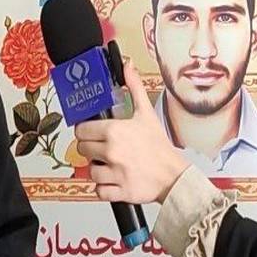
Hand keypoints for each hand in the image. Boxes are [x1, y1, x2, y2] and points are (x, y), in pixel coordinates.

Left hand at [75, 61, 188, 204]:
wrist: (174, 175)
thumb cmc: (159, 147)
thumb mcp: (146, 113)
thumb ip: (134, 88)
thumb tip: (128, 66)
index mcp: (115, 131)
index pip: (82, 130)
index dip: (86, 131)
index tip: (92, 133)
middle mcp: (112, 152)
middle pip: (82, 150)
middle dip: (91, 149)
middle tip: (103, 148)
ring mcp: (115, 173)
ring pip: (90, 171)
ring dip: (98, 169)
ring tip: (111, 164)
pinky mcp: (119, 191)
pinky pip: (99, 191)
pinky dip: (104, 188)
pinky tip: (114, 179)